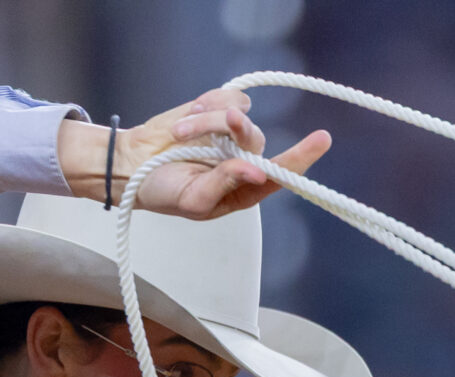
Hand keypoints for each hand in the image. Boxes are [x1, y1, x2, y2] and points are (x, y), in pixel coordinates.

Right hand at [63, 90, 330, 219]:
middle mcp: (243, 160)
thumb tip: (256, 173)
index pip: (280, 176)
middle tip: (227, 122)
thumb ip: (225, 186)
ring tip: (180, 132)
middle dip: (237, 130)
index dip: (300, 159)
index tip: (321, 139)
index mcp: (244, 189)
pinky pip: (226, 98)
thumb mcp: (193, 200)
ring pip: (238, 116)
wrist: (133, 162)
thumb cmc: (164, 191)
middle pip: (256, 140)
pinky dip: (208, 104)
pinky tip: (188, 117)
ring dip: (210, 120)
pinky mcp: (217, 110)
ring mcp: (231, 134)